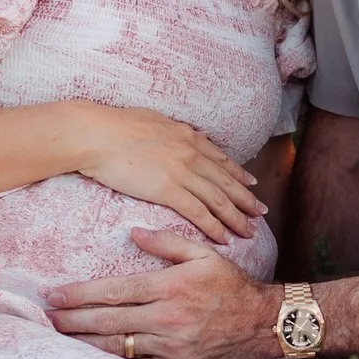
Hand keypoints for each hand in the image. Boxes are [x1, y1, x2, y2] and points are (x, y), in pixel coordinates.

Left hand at [47, 230, 279, 358]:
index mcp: (170, 287)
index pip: (115, 290)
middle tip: (46, 319)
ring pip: (118, 347)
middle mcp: (167, 318)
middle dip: (72, 320)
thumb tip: (133, 233)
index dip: (80, 293)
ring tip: (60, 339)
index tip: (55, 295)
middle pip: (108, 320)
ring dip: (84, 343)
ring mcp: (171, 347)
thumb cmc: (230, 286)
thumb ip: (167, 242)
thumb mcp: (203, 254)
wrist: (262, 324)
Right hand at [68, 107, 267, 245]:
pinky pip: (199, 212)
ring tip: (250, 231)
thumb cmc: (115, 126)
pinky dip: (215, 227)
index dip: (238, 173)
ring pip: (219, 199)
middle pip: (227, 181)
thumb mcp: (152, 120)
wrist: (97, 134)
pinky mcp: (168, 189)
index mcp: (187, 136)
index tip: (251, 183)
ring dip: (237, 217)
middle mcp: (191, 153)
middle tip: (262, 211)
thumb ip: (170, 131)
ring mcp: (182, 171)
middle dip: (247, 198)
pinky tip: (225, 238)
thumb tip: (178, 132)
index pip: (220, 159)